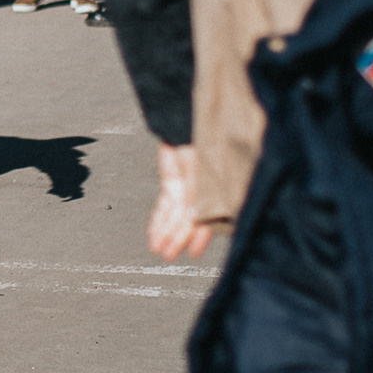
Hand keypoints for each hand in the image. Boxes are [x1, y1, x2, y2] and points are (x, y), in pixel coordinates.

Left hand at [148, 143, 213, 260]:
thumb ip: (203, 192)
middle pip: (188, 219)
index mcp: (218, 187)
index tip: (193, 252)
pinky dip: (159, 220)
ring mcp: (187, 186)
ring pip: (174, 215)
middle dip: (177, 238)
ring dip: (166, 233)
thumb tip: (199, 216)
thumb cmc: (205, 136)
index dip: (200, 235)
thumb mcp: (207, 165)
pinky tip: (154, 234)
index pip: (208, 217)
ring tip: (158, 249)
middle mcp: (203, 190)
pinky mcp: (173, 181)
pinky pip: (165, 205)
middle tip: (168, 255)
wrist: (184, 117)